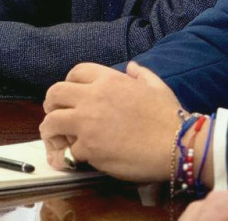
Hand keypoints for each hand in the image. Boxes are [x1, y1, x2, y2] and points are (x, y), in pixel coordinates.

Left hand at [39, 61, 179, 182]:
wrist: (177, 144)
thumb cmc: (170, 117)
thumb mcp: (157, 87)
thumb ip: (141, 75)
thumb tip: (132, 67)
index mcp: (109, 79)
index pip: (76, 72)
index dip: (69, 83)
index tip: (70, 95)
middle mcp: (93, 97)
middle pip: (55, 93)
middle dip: (51, 104)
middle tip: (54, 115)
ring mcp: (88, 123)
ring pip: (51, 121)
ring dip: (50, 131)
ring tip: (56, 140)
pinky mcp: (89, 148)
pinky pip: (66, 152)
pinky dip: (64, 157)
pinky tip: (67, 160)